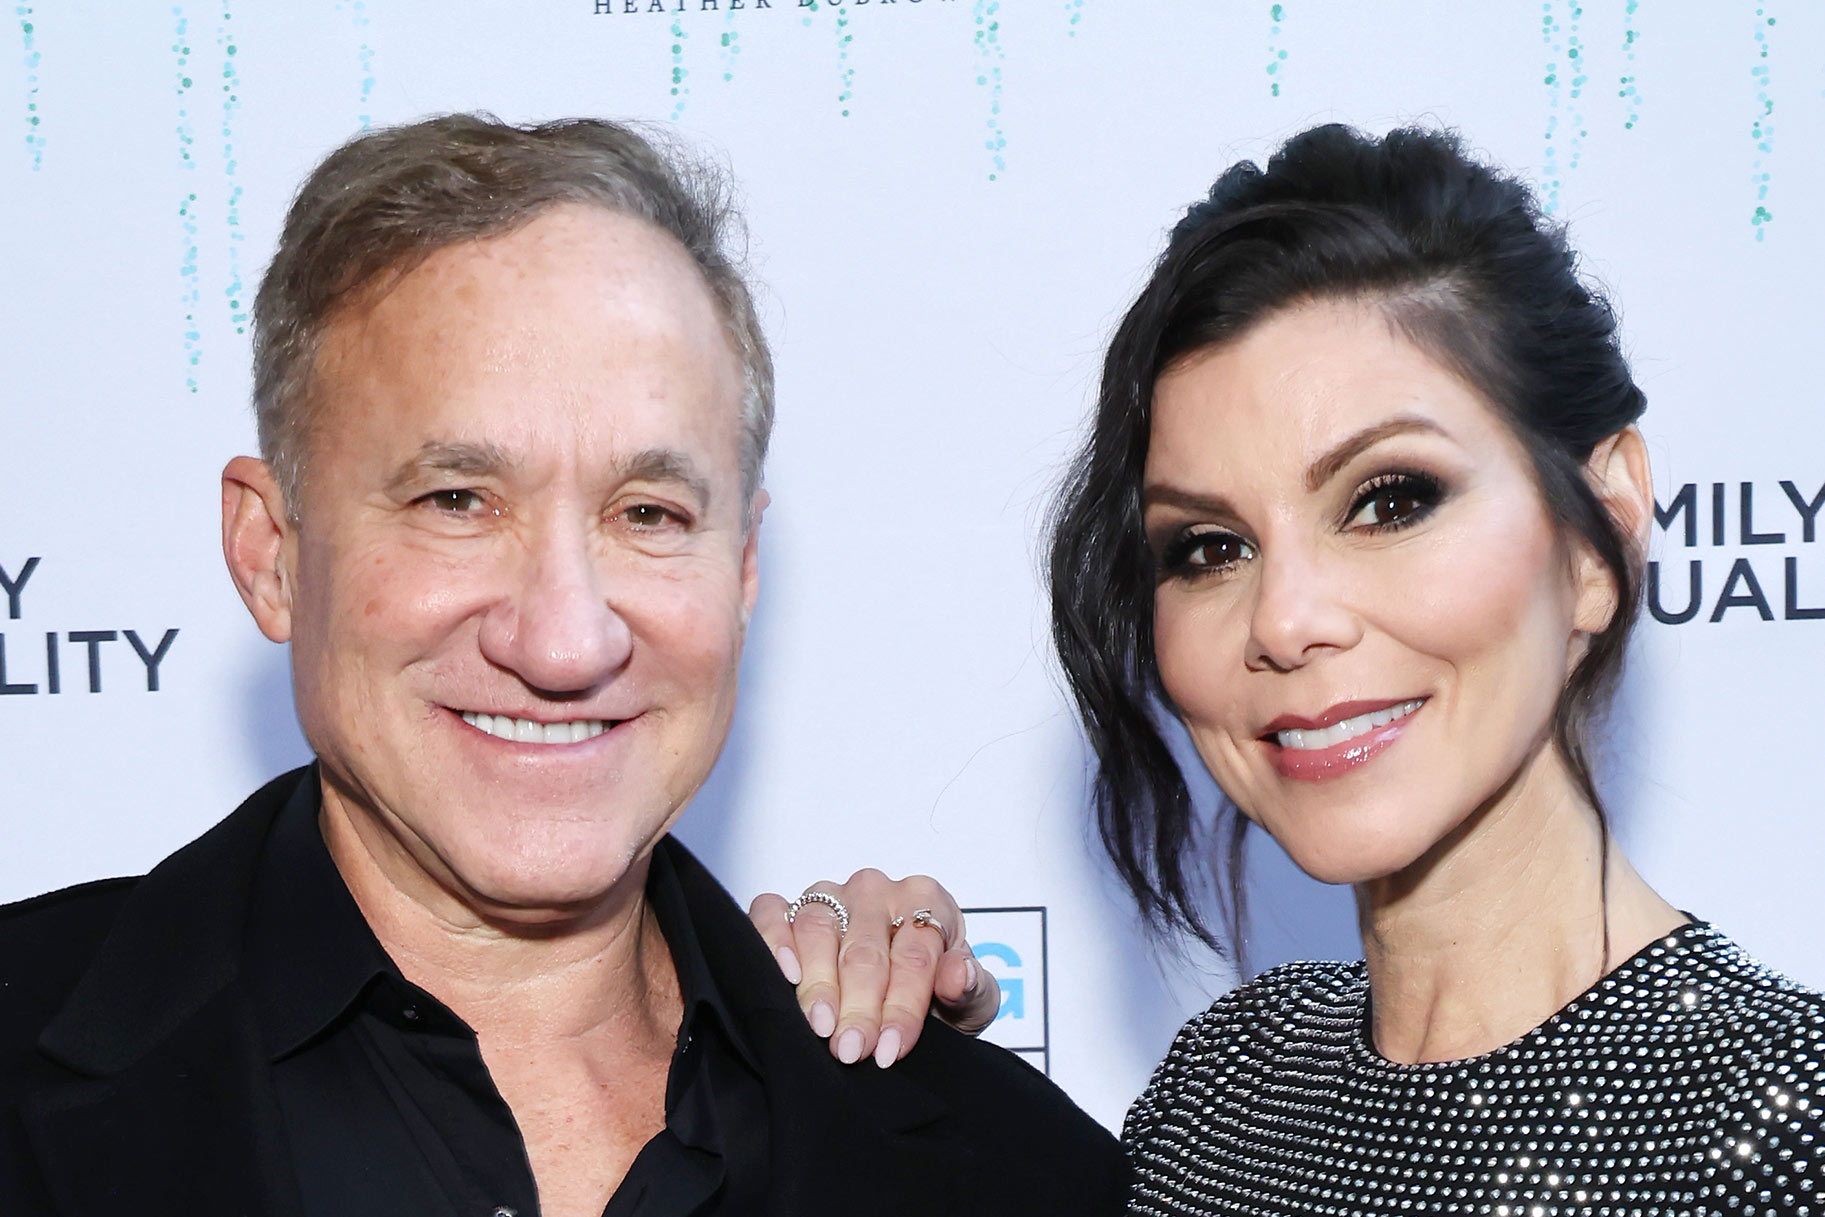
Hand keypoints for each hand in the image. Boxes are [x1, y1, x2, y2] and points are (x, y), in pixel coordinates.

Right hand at [749, 869, 1001, 1067]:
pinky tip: (784, 975)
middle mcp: (876, 891)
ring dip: (818, 983)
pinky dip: (773, 939)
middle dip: (859, 1006)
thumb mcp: (969, 1002)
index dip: (903, 1006)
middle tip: (852, 1050)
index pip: (915, 956)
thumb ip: (972, 989)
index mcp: (928, 901)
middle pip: (864, 949)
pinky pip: (771, 911)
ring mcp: (830, 895)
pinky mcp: (790, 906)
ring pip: (818, 928)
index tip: (890, 1049)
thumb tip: (959, 974)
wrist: (901, 1000)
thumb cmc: (936, 995)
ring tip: (820, 1027)